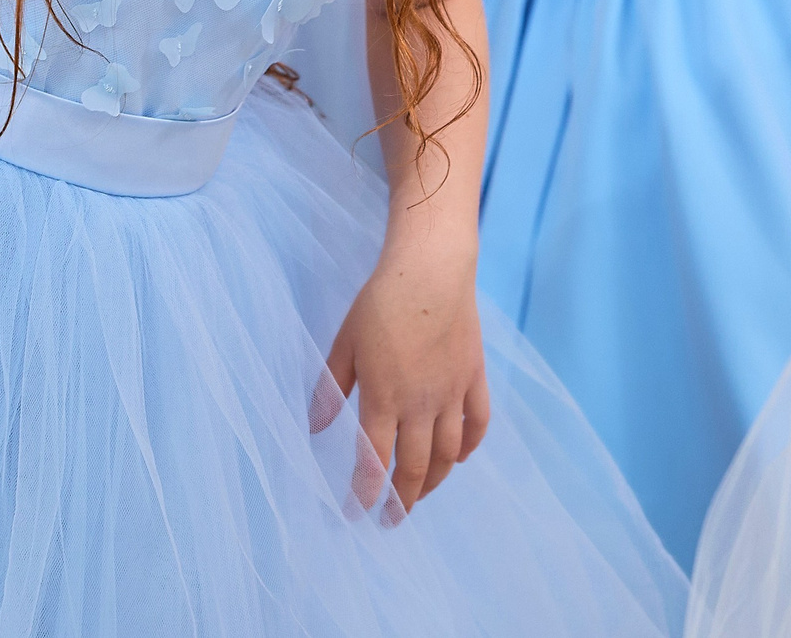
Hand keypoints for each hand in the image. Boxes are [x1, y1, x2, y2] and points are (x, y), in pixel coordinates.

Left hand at [324, 239, 490, 513]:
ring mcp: (453, 393)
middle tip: (392, 520)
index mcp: (384, 398)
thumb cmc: (380, 303)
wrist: (431, 270)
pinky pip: (477, 425)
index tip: (355, 514)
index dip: (365, 493)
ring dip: (433, 481)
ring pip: (448, 455)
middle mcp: (421, 404)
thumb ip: (330, 389)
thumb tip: (313, 428)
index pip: (374, 461)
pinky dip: (469, 448)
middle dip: (402, 501)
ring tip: (419, 495)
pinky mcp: (474, 378)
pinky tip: (458, 458)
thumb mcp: (344, 344)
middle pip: (414, 468)